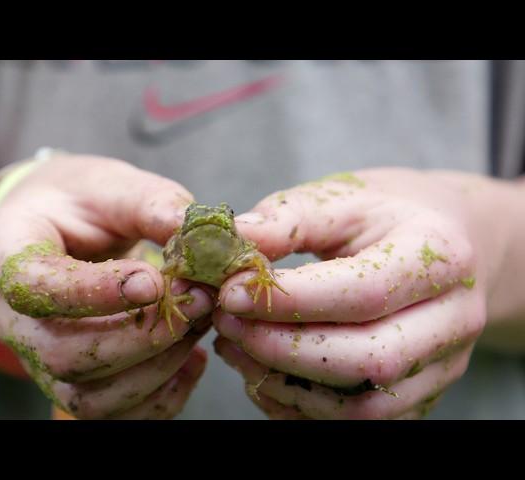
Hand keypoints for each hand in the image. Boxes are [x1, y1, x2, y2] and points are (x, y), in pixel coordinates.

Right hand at [0, 152, 213, 418]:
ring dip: (156, 366)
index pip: (34, 288)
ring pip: (87, 396)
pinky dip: (160, 397)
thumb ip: (148, 203)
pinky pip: (111, 414)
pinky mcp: (72, 379)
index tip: (153, 280)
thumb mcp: (108, 184)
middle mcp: (10, 319)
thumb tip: (198, 234)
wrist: (56, 226)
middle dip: (141, 334)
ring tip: (198, 323)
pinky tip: (192, 359)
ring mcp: (37, 358)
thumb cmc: (78, 201)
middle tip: (197, 299)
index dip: (94, 293)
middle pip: (64, 354)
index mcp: (5, 255)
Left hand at [214, 168, 510, 418]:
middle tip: (228, 322)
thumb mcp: (342, 198)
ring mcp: (441, 367)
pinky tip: (261, 372)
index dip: (290, 301)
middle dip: (283, 348)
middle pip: (368, 360)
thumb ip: (289, 219)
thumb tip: (232, 240)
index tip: (231, 292)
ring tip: (236, 346)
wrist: (439, 245)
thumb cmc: (383, 217)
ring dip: (285, 384)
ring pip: (363, 408)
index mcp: (441, 259)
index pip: (363, 293)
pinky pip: (356, 423)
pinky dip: (299, 407)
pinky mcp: (419, 395)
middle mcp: (453, 321)